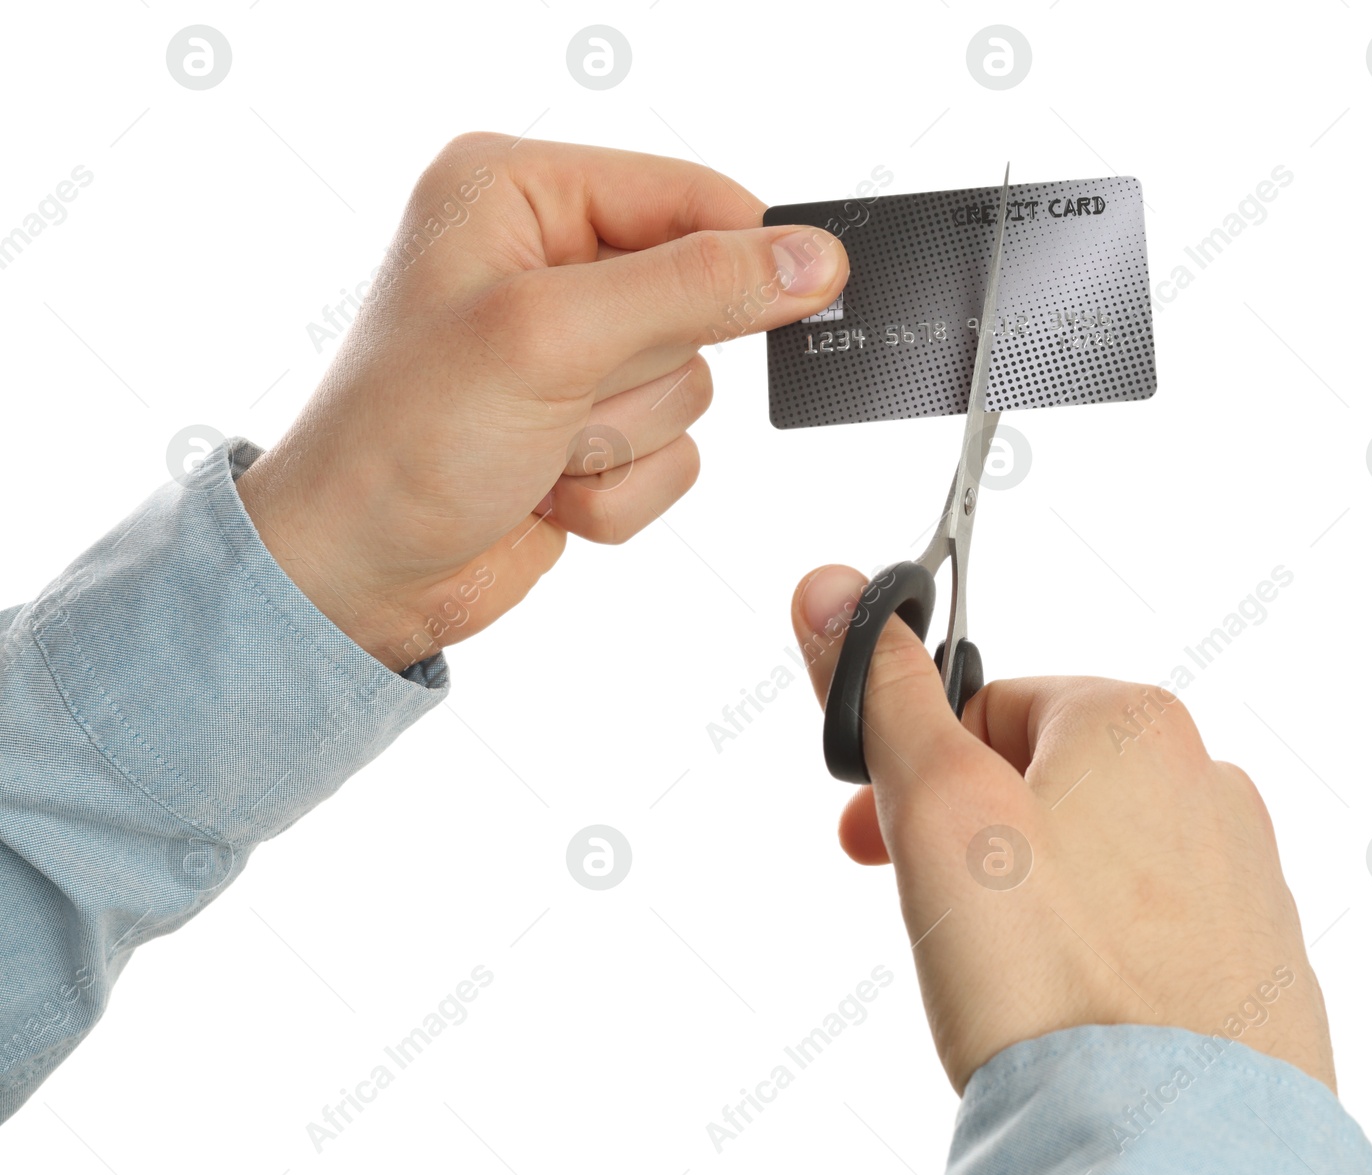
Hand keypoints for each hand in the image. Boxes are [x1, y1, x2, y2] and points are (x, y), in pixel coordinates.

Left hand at [238, 135, 846, 669]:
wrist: (356, 578)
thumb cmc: (403, 443)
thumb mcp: (551, 338)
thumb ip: (693, 288)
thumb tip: (811, 260)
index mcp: (518, 194)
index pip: (686, 195)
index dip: (744, 249)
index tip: (808, 292)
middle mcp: (549, 264)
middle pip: (700, 301)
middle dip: (639, 374)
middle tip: (561, 398)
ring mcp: (573, 355)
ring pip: (692, 390)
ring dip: (623, 441)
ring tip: (539, 450)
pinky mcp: (591, 431)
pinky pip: (674, 457)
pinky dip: (620, 491)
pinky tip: (546, 493)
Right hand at [791, 565, 1334, 1093]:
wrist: (1168, 1157)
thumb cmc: (1049, 978)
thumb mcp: (937, 811)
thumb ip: (885, 696)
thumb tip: (831, 590)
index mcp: (1136, 725)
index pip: (991, 703)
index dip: (916, 765)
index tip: (876, 832)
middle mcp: (1209, 785)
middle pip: (1046, 781)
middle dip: (968, 835)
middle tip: (925, 911)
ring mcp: (1244, 881)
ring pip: (1096, 859)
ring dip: (1030, 895)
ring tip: (996, 977)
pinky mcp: (1258, 969)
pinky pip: (1148, 935)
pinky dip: (1094, 957)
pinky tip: (1065, 1013)